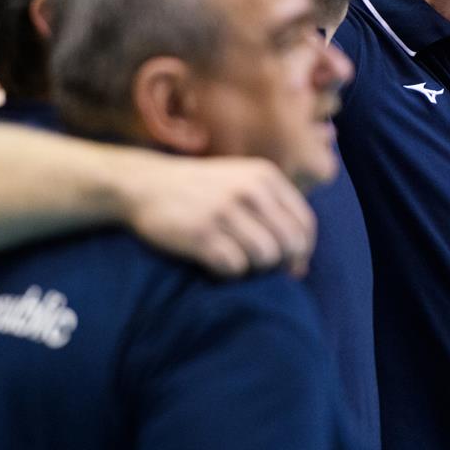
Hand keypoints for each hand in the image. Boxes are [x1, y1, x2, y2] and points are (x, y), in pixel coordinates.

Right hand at [121, 155, 316, 277]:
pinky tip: (215, 263)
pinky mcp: (201, 233)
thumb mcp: (242, 182)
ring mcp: (225, 210)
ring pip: (265, 257)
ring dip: (253, 268)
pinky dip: (229, 273)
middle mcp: (250, 190)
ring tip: (233, 259)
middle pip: (290, 244)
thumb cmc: (200, 190)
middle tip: (260, 267)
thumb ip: (273, 211)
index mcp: (265, 177)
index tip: (291, 266)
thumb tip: (300, 264)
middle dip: (280, 263)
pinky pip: (235, 267)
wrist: (144, 184)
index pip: (304, 223)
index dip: (303, 251)